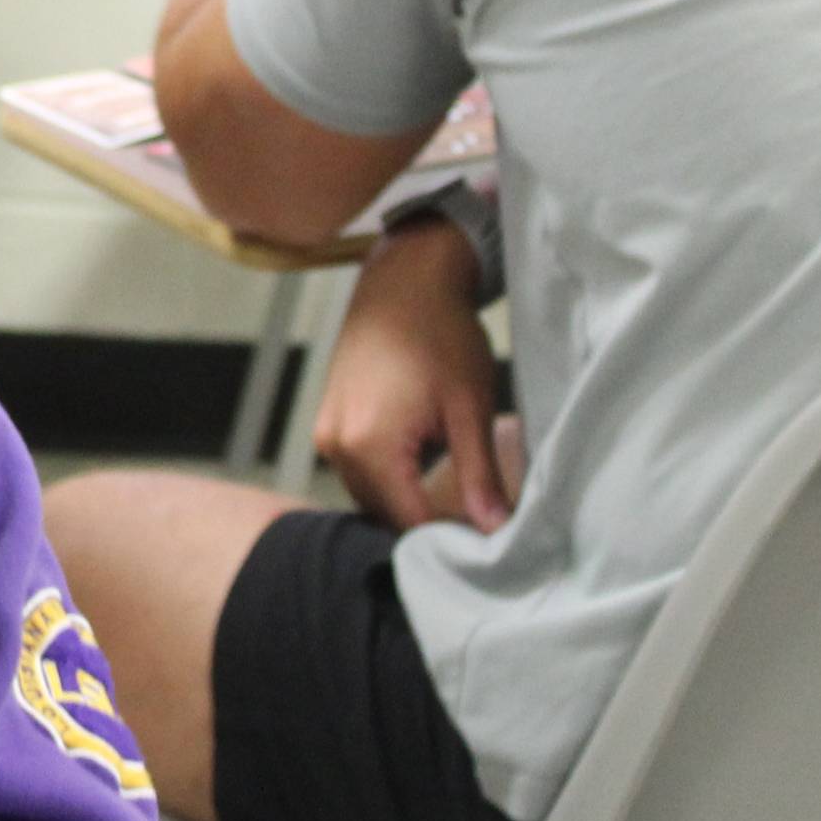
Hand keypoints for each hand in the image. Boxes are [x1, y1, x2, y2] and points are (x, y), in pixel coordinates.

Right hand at [307, 214, 510, 532]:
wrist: (404, 282)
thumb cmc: (441, 334)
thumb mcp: (470, 407)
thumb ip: (480, 474)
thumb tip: (494, 529)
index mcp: (370, 445)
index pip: (409, 522)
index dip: (449, 537)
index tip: (484, 538)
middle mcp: (336, 446)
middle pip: (383, 513)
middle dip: (427, 522)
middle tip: (474, 516)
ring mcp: (326, 434)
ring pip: (369, 494)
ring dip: (405, 500)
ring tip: (451, 489)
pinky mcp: (327, 422)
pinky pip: (357, 470)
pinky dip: (388, 477)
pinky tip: (421, 463)